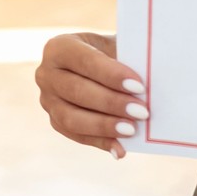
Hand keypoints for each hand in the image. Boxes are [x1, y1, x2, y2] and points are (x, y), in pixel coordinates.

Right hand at [36, 32, 148, 159]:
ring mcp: (47, 100)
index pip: (85, 61)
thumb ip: (127, 60)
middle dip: (112, 103)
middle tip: (142, 112)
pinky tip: (121, 149)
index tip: (139, 86)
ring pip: (72, 118)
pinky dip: (101, 142)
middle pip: (77, 91)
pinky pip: (77, 136)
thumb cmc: (111, 52)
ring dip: (104, 126)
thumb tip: (150, 81)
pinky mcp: (55, 121)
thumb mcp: (116, 46)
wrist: (97, 65)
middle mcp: (46, 74)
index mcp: (59, 47)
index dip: (111, 74)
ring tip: (132, 130)